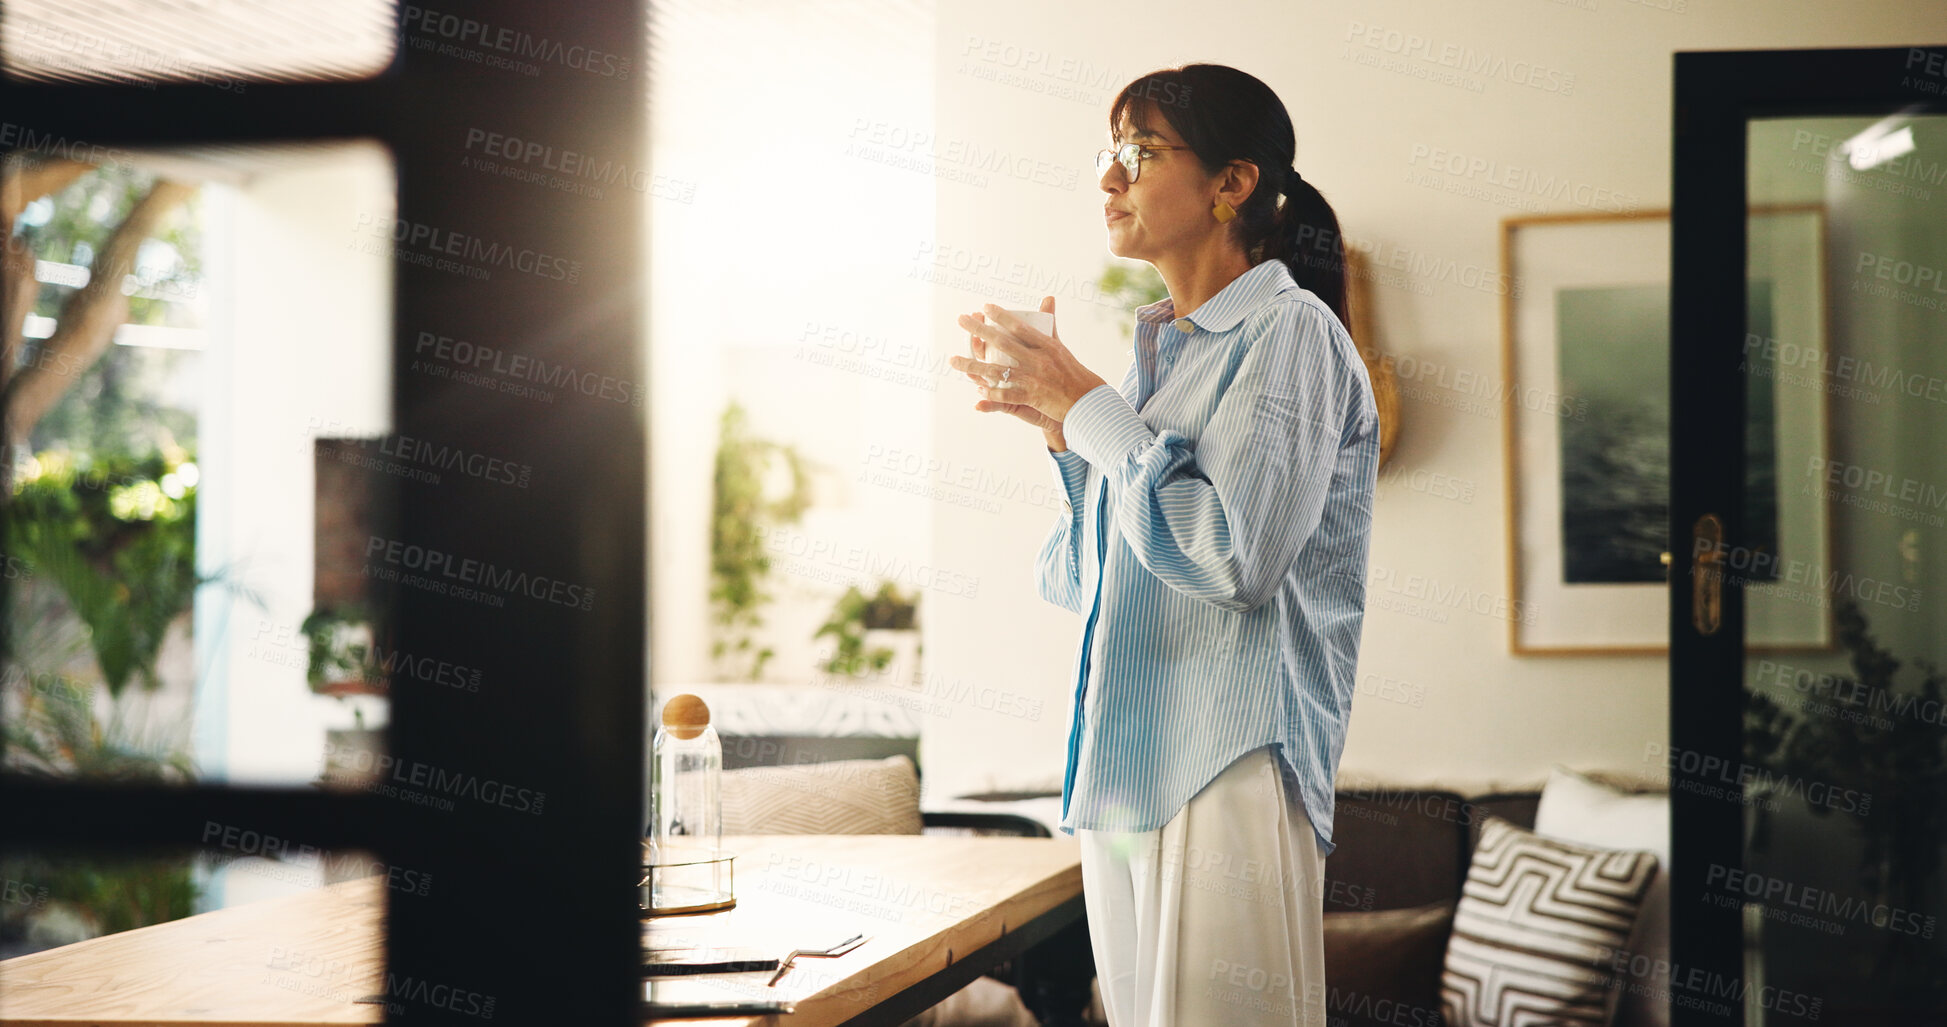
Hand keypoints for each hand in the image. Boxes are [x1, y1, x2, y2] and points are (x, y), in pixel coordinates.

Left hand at [948, 295, 1106, 428]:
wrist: (1086, 399)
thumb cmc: (1071, 370)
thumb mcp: (1060, 345)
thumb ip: (1049, 323)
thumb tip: (1048, 297)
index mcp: (1046, 344)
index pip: (1020, 326)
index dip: (1001, 316)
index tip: (984, 306)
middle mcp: (1039, 359)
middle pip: (1003, 343)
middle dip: (979, 330)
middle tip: (961, 319)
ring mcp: (1034, 378)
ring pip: (998, 371)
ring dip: (973, 366)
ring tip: (953, 360)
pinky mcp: (1033, 397)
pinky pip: (1008, 394)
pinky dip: (993, 392)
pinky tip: (977, 389)